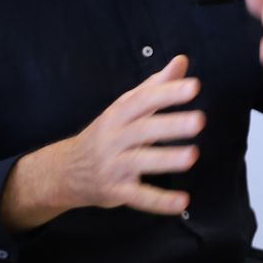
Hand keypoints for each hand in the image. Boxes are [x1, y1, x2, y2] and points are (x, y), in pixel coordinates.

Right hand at [3, 55, 204, 228]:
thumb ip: (155, 86)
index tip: (194, 86)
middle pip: (143, 130)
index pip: (143, 100)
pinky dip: (160, 202)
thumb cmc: (106, 133)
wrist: (63, 171)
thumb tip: (182, 61)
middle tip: (199, 121)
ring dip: (166, 160)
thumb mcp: (124, 107)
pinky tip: (182, 202)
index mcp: (118, 115)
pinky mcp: (116, 191)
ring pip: (140, 162)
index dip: (167, 92)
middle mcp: (114, 139)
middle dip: (170, 125)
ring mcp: (113, 166)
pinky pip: (139, 197)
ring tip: (192, 156)